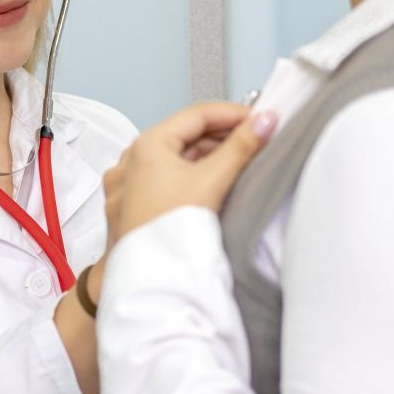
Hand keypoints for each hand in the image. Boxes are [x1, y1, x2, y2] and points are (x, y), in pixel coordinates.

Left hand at [103, 102, 276, 251]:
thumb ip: (242, 146)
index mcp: (146, 144)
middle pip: (185, 134)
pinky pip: (163, 177)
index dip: (233, 113)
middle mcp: (130, 158)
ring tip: (239, 161)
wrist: (145, 280)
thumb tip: (265, 121)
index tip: (260, 119)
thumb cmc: (168, 231)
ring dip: (207, 155)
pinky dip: (189, 174)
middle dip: (222, 135)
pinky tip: (210, 183)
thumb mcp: (212, 181)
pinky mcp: (131, 203)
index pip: (197, 114)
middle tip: (255, 139)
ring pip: (174, 157)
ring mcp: (127, 182)